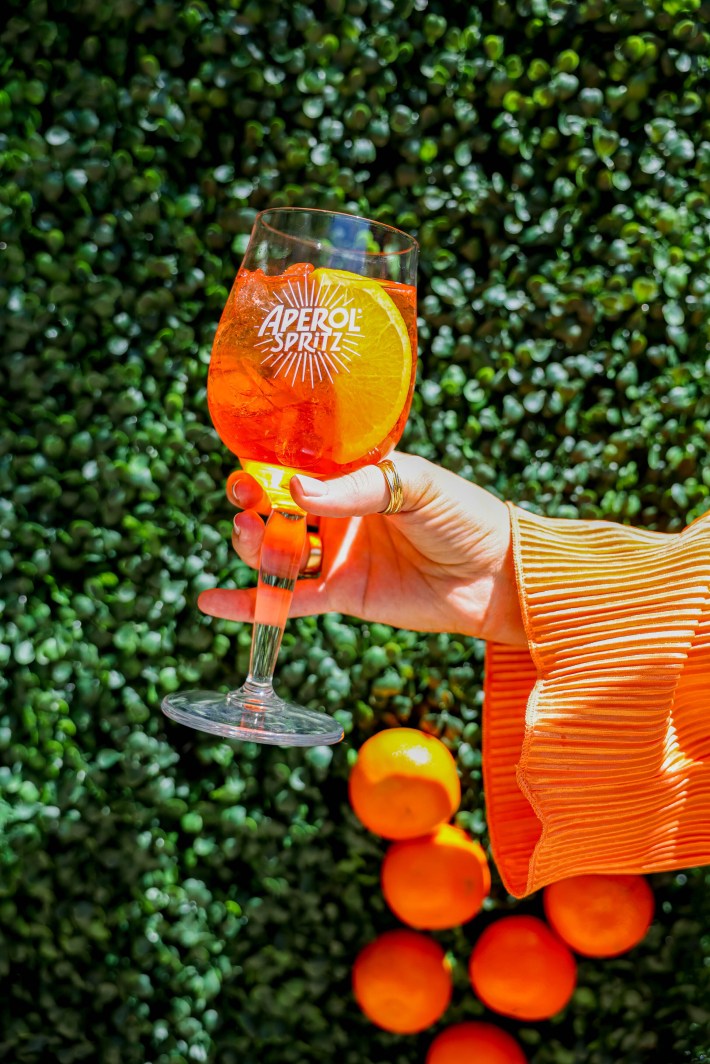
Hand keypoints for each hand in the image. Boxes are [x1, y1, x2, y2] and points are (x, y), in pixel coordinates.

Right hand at [198, 453, 525, 646]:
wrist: (497, 575)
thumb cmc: (463, 515)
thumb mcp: (414, 486)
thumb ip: (356, 489)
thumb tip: (293, 490)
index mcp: (354, 477)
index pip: (297, 469)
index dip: (265, 470)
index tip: (247, 473)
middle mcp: (339, 514)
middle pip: (276, 510)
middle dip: (251, 506)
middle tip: (245, 504)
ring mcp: (338, 555)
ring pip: (278, 552)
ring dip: (252, 546)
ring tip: (249, 539)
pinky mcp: (342, 595)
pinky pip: (289, 600)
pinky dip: (251, 603)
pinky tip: (210, 602)